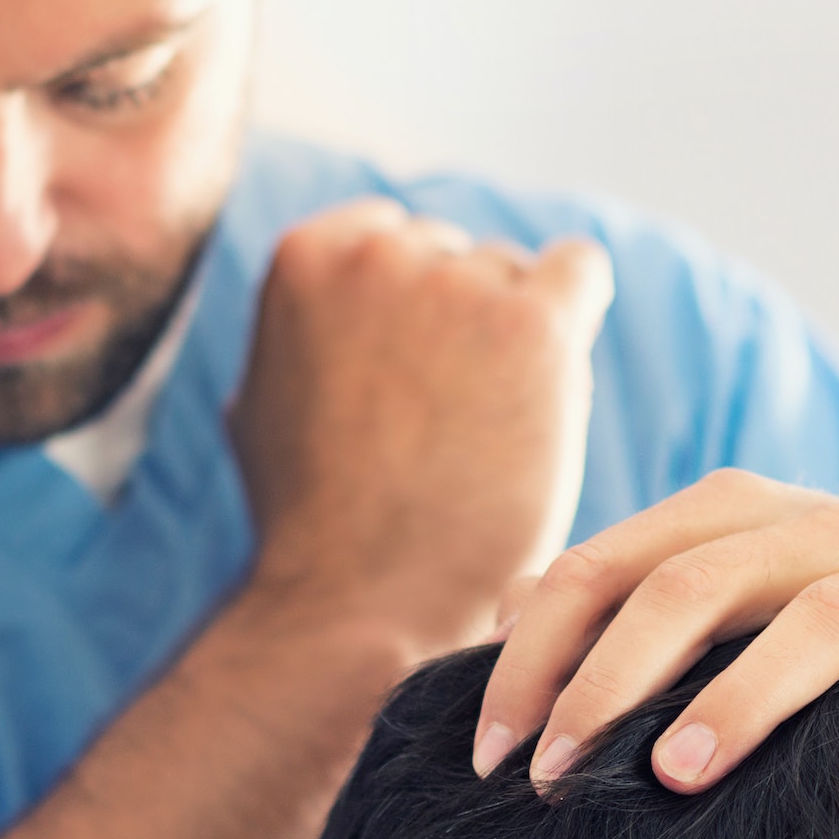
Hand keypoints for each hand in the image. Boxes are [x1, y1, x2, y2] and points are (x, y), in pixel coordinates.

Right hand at [233, 199, 614, 650]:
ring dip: (518, 341)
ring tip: (489, 433)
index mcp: (304, 259)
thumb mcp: (260, 409)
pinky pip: (579, 270)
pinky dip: (576, 315)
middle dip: (466, 326)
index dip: (415, 315)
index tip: (418, 384)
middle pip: (459, 257)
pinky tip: (553, 386)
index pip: (394, 237)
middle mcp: (375, 253)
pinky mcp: (531, 323)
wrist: (368, 601)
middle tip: (456, 423)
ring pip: (517, 275)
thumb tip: (325, 314)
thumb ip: (295, 337)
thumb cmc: (317, 529)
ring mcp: (454, 283)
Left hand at [472, 470, 838, 807]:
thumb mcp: (733, 592)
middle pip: (695, 585)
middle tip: (555, 777)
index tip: (491, 754)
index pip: (605, 566)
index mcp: (742, 517)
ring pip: (821, 623)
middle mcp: (829, 532)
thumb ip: (625, 594)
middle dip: (609, 683)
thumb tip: (501, 614)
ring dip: (742, 699)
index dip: (534, 656)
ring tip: (676, 775)